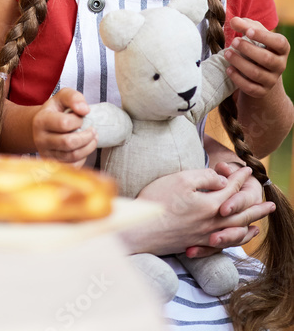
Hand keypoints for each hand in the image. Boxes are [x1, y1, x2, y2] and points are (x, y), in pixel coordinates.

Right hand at [32, 88, 97, 164]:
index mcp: (41, 120)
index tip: (82, 117)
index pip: (64, 123)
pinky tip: (84, 148)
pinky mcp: (52, 164)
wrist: (41, 126)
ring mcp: (45, 153)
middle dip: (87, 137)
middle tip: (93, 130)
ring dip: (88, 147)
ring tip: (93, 138)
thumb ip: (73, 98)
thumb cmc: (55, 110)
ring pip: (72, 156)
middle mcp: (40, 139)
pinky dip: (83, 158)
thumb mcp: (62, 97)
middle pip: (68, 142)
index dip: (78, 120)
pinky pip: (72, 166)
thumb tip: (85, 110)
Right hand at [122, 166, 273, 256]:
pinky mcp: (197, 243)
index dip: (240, 178)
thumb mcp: (181, 180)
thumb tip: (223, 181)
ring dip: (250, 224)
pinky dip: (236, 238)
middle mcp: (213, 222)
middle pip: (240, 213)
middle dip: (255, 206)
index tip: (248, 170)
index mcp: (211, 204)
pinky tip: (238, 237)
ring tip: (260, 222)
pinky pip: (225, 242)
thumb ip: (206, 178)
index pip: (231, 189)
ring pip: (235, 230)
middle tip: (270, 203)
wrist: (142, 229)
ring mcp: (205, 235)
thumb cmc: (158, 200)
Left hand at [225, 18, 289, 97]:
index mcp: (282, 49)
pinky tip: (228, 69)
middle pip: (267, 59)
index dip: (264, 37)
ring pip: (257, 74)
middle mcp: (280, 65)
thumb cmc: (257, 45)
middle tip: (233, 42)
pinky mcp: (261, 91)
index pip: (279, 43)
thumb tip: (234, 21)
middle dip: (248, 50)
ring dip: (240, 63)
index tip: (248, 31)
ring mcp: (272, 80)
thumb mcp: (253, 33)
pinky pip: (251, 88)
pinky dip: (238, 79)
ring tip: (227, 53)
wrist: (259, 70)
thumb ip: (245, 25)